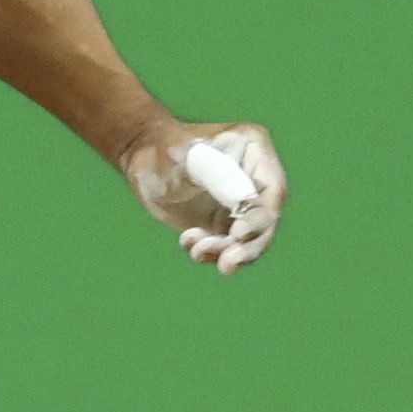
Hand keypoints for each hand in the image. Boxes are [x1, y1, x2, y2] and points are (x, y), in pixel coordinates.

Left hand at [122, 119, 284, 275]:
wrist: (140, 156)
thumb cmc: (163, 147)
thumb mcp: (186, 157)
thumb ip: (216, 175)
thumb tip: (245, 202)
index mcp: (254, 148)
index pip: (271, 190)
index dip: (260, 217)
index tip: (238, 235)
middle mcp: (256, 177)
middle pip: (266, 220)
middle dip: (247, 246)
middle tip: (226, 264)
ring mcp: (243, 202)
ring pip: (249, 239)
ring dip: (226, 252)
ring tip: (197, 251)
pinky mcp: (226, 221)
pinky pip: (228, 246)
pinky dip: (211, 251)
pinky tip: (188, 243)